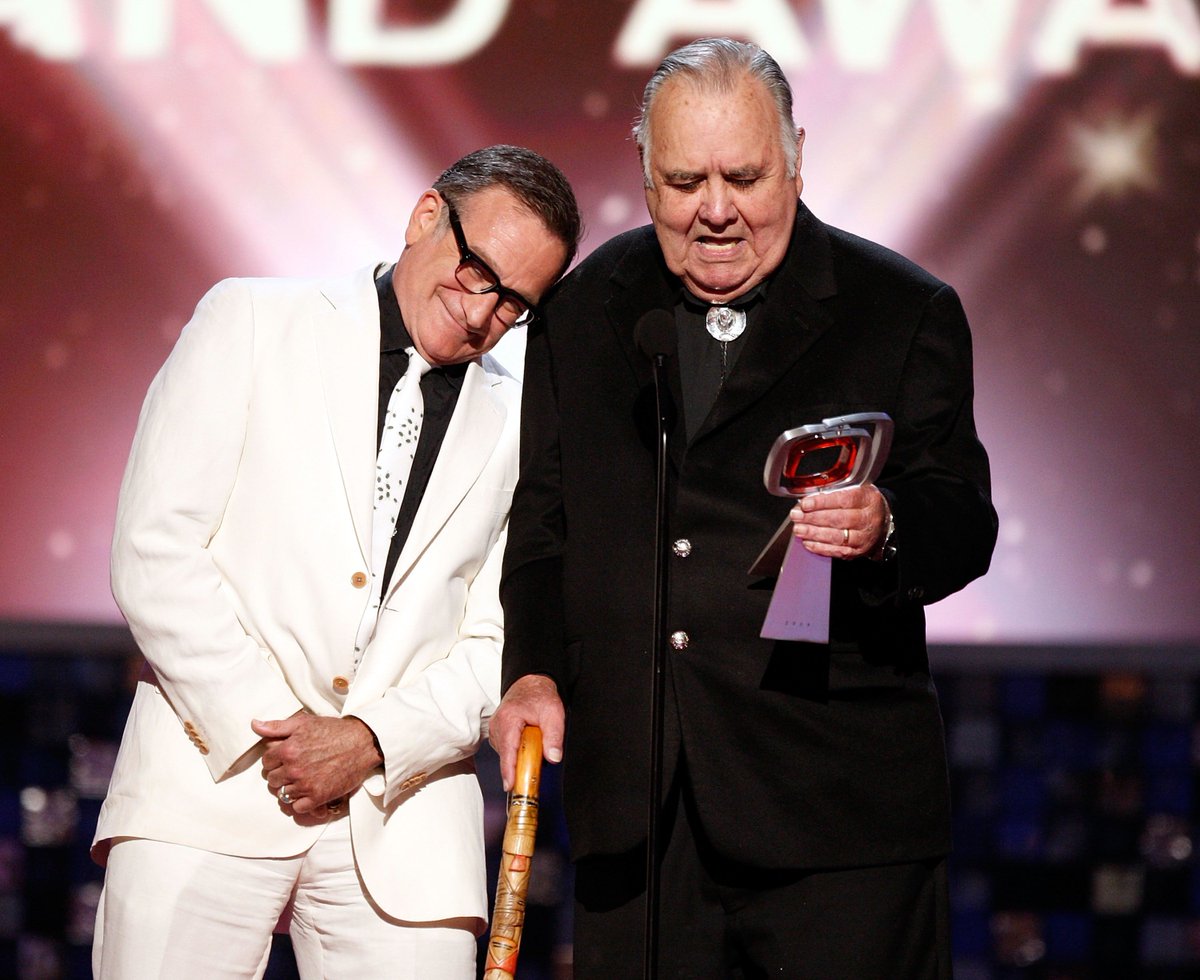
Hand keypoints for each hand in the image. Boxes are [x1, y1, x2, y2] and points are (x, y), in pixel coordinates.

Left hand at [252, 713, 382, 815]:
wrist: (362, 743)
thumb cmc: (334, 731)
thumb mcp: (304, 722)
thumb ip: (277, 726)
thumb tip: (254, 725)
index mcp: (288, 750)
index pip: (266, 762)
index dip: (274, 760)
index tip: (284, 759)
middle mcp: (294, 769)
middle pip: (272, 780)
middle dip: (280, 774)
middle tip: (293, 769)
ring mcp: (306, 784)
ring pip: (283, 794)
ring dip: (290, 788)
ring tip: (302, 780)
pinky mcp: (318, 796)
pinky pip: (298, 808)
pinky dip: (301, 802)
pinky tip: (309, 791)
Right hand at [489, 674, 563, 791]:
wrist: (531, 684)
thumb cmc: (540, 696)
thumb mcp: (554, 713)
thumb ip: (554, 736)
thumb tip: (553, 758)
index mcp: (509, 719)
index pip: (507, 749)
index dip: (509, 770)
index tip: (510, 785)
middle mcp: (497, 725)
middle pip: (506, 755)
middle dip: (518, 766)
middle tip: (531, 775)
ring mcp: (495, 729)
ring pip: (505, 753)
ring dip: (519, 758)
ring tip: (533, 748)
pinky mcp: (498, 733)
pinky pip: (505, 749)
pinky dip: (516, 753)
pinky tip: (526, 746)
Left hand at [789, 484, 888, 558]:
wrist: (883, 523)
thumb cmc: (864, 504)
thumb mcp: (857, 490)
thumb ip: (836, 491)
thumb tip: (809, 497)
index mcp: (867, 499)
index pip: (844, 500)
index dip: (822, 502)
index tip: (805, 503)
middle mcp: (867, 519)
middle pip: (839, 519)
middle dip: (813, 518)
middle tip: (797, 516)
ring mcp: (863, 537)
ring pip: (837, 537)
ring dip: (814, 534)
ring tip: (799, 529)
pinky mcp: (857, 551)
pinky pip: (837, 551)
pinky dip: (820, 547)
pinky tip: (807, 542)